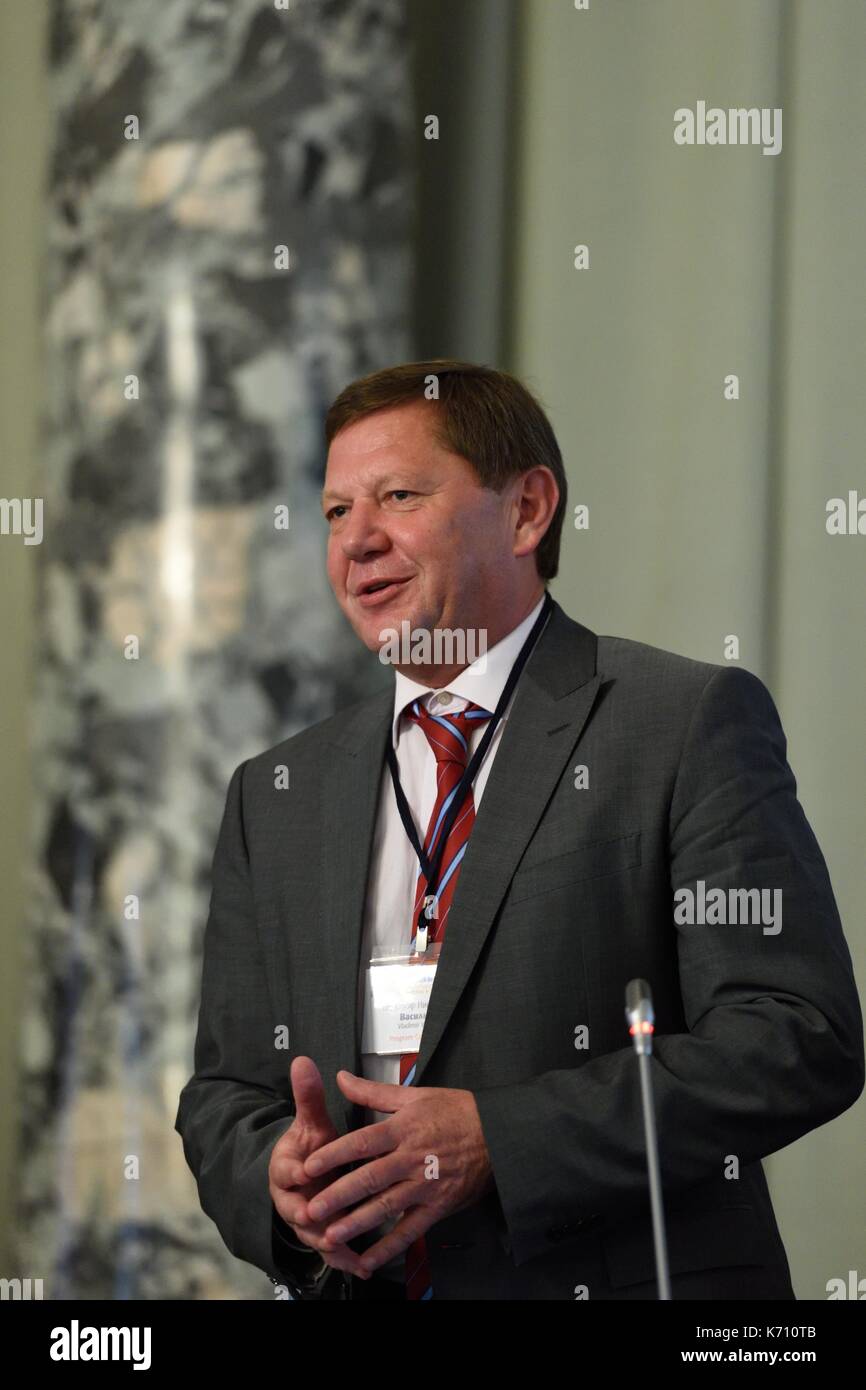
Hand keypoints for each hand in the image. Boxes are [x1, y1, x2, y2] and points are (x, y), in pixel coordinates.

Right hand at [268, 1056, 369, 1276]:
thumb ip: (308, 1095)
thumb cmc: (313, 1147)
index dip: (294, 1171)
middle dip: (309, 1215)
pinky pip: (333, 1251)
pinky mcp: (323, 1236)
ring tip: (347, 1248)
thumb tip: (302, 1061)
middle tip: (322, 1218)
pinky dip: (346, 1259)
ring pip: (315, 1235)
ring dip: (330, 1242)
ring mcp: (307, 1222)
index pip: (284, 1172)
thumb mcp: (312, 1122)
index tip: (306, 1170)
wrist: (310, 1174)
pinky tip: (364, 1266)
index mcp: (286, 1169)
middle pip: (296, 1210)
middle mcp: (292, 1199)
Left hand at [298, 1071, 494, 1275]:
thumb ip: (374, 1092)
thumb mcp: (415, 1095)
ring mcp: (425, 1185)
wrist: (499, 1134)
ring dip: (357, 1224)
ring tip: (331, 1236)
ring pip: (386, 1207)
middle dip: (338, 1196)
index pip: (362, 1142)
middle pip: (369, 1178)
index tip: (309, 1166)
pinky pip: (410, 1230)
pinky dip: (389, 1246)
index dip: (334, 1155)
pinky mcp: (437, 1206)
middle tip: (311, 1209)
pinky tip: (369, 1258)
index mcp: (403, 1129)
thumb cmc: (457, 1112)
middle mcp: (411, 1158)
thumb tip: (341, 1079)